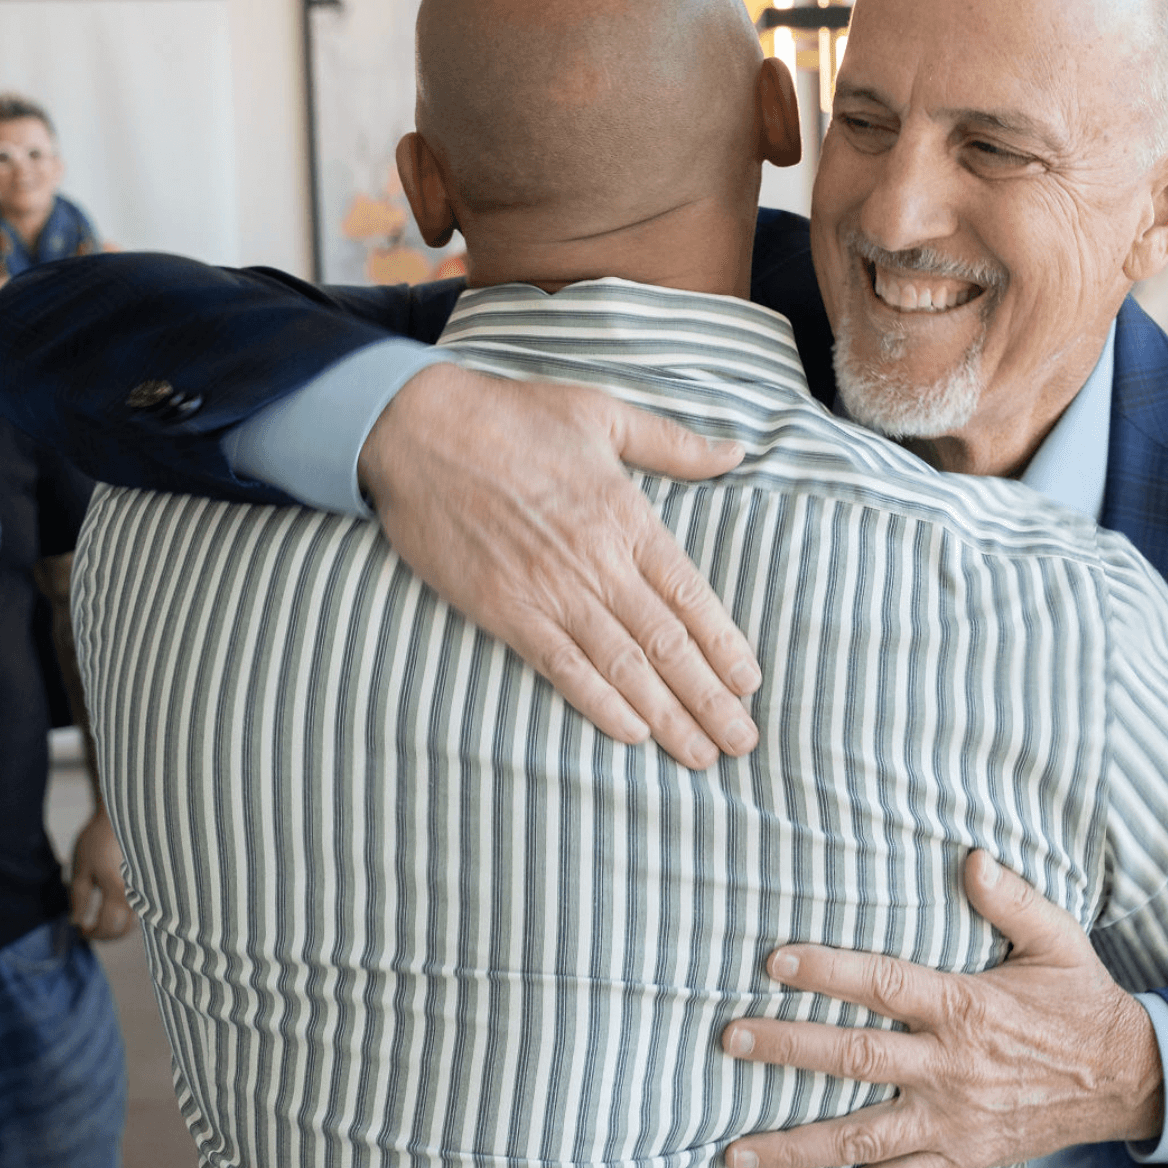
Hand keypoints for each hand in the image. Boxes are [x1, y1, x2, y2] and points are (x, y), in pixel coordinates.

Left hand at [69, 811, 133, 940]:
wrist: (126, 816)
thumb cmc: (98, 840)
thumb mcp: (81, 869)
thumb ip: (78, 898)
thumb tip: (77, 922)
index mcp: (116, 890)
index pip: (107, 926)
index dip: (92, 934)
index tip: (81, 931)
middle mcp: (136, 892)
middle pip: (124, 928)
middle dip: (106, 935)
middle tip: (90, 929)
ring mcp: (146, 887)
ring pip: (135, 920)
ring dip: (118, 925)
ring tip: (101, 918)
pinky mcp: (150, 882)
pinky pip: (141, 907)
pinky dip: (127, 913)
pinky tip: (115, 906)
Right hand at [359, 363, 761, 767]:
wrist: (417, 429)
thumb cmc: (512, 416)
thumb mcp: (603, 414)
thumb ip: (674, 444)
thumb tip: (737, 451)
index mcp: (626, 517)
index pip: (690, 596)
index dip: (724, 645)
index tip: (750, 683)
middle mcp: (596, 562)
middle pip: (667, 643)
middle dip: (708, 698)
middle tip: (741, 741)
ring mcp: (549, 591)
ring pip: (623, 666)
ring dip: (667, 715)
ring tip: (701, 754)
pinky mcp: (504, 610)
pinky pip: (562, 668)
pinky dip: (599, 704)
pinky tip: (632, 734)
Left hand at [720, 851, 1162, 1167]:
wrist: (1129, 1080)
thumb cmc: (1081, 1000)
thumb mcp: (1057, 939)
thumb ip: (1012, 898)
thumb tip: (972, 857)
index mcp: (967, 1007)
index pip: (884, 985)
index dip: (828, 972)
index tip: (775, 963)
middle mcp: (952, 1068)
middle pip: (855, 1060)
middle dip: (788, 1050)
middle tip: (730, 1041)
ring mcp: (952, 1120)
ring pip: (861, 1136)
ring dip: (795, 1146)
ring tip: (734, 1151)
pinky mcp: (958, 1157)